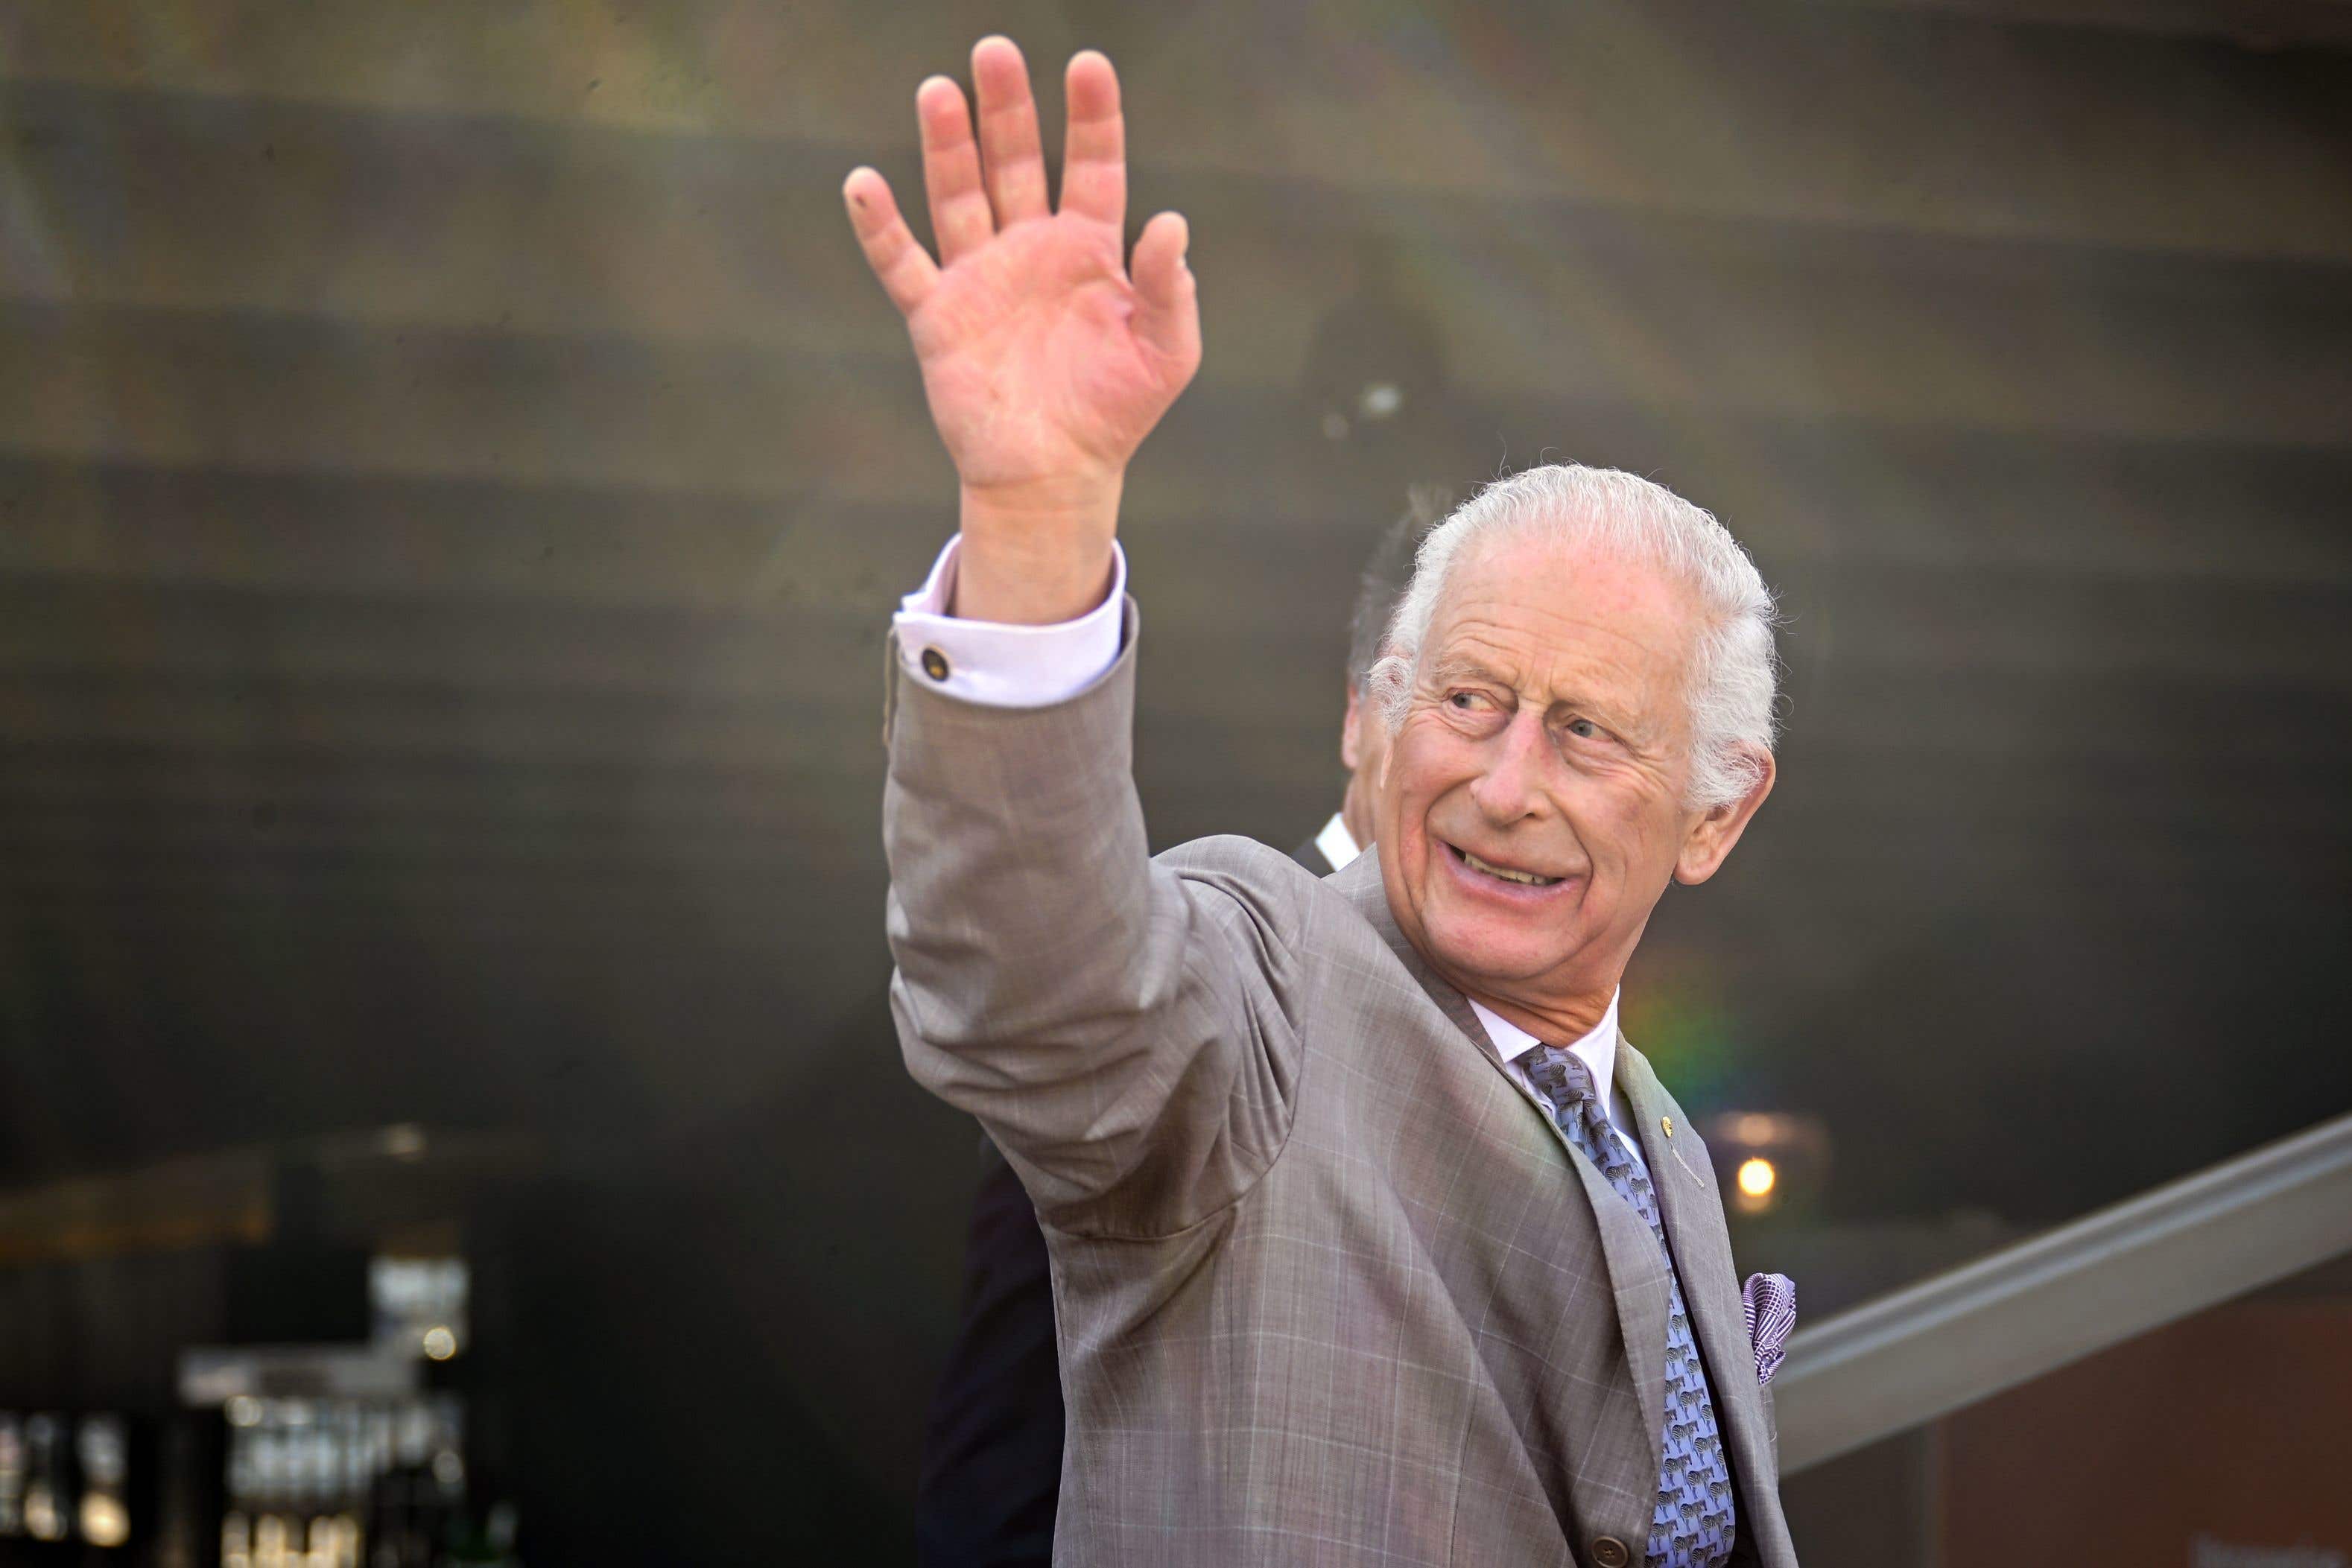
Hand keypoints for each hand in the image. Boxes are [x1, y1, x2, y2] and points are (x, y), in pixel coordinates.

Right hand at [843, 39, 1200, 622]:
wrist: (1054, 477)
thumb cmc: (1115, 412)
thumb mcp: (1165, 351)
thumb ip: (1170, 287)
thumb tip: (1171, 223)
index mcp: (1089, 249)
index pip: (1092, 165)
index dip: (1091, 117)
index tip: (1088, 66)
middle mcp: (1030, 249)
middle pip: (1016, 162)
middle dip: (1007, 109)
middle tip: (994, 52)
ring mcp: (980, 278)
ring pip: (958, 195)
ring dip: (948, 145)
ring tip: (939, 91)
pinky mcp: (936, 317)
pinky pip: (902, 263)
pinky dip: (880, 226)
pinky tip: (863, 183)